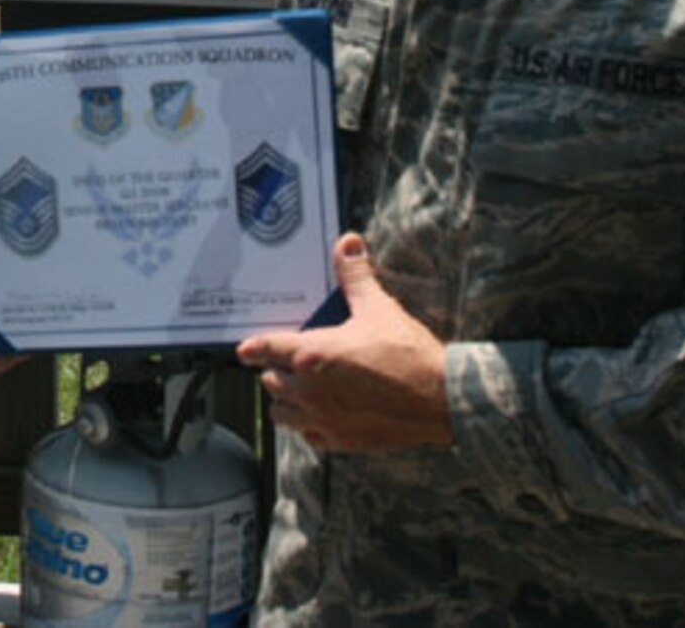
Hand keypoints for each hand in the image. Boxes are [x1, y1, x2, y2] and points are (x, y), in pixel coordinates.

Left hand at [235, 232, 451, 453]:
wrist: (440, 398)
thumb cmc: (407, 353)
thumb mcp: (378, 307)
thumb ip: (355, 276)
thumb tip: (348, 243)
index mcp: (311, 355)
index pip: (266, 349)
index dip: (253, 349)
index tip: (244, 350)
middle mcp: (309, 390)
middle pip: (272, 382)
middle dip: (277, 371)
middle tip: (288, 362)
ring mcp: (323, 419)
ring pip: (283, 414)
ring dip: (286, 401)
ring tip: (299, 390)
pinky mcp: (341, 441)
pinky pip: (309, 436)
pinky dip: (309, 425)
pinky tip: (322, 415)